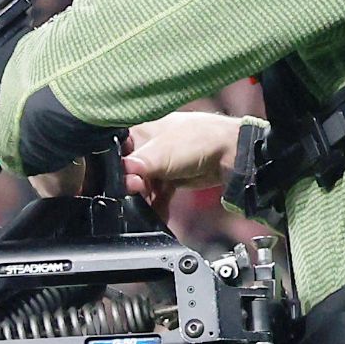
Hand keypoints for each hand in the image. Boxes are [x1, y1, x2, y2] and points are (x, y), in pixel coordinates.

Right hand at [124, 112, 244, 198]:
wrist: (230, 154)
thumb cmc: (197, 141)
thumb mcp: (160, 154)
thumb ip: (136, 166)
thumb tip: (121, 179)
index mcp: (137, 130)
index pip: (114, 151)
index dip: (114, 170)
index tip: (120, 184)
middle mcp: (145, 145)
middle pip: (127, 172)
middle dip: (132, 188)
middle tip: (137, 195)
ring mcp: (158, 162)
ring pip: (142, 185)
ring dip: (144, 200)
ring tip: (147, 208)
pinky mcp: (169, 176)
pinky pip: (156, 194)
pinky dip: (156, 204)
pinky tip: (158, 213)